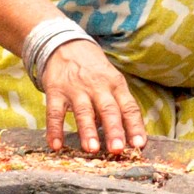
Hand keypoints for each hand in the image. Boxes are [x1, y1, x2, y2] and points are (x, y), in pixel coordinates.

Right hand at [43, 39, 144, 154]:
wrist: (66, 44)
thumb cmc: (94, 70)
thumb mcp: (111, 80)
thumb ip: (118, 105)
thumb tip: (126, 136)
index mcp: (115, 85)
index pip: (129, 107)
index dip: (135, 126)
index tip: (139, 145)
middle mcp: (97, 86)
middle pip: (108, 109)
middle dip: (113, 130)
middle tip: (117, 149)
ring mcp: (75, 88)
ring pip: (83, 111)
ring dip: (88, 130)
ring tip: (91, 149)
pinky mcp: (56, 90)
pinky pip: (54, 112)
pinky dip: (54, 129)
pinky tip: (56, 145)